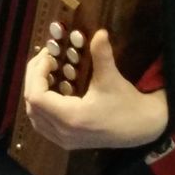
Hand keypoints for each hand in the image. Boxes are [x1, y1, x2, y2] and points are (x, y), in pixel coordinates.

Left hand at [23, 29, 168, 150]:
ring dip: (35, 93)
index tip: (49, 57)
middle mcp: (63, 132)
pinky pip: (42, 124)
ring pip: (34, 116)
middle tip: (45, 59)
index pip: (36, 97)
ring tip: (46, 73)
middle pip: (31, 105)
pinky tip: (51, 91)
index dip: (36, 74)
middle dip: (34, 79)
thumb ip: (102, 55)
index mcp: (71, 117)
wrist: (143, 128)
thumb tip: (99, 32)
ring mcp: (64, 140)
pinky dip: (40, 107)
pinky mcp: (67, 142)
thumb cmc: (127, 104)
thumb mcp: (112, 78)